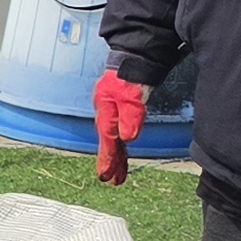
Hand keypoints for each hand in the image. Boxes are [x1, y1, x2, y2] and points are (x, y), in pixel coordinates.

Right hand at [92, 70, 146, 184]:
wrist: (135, 59)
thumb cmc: (131, 76)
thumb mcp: (132, 96)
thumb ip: (131, 116)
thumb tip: (127, 138)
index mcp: (106, 110)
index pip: (108, 138)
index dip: (108, 157)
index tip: (106, 175)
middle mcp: (107, 113)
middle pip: (109, 141)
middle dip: (111, 161)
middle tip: (112, 181)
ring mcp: (113, 113)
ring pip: (114, 139)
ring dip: (116, 157)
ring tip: (118, 176)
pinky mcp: (122, 112)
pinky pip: (120, 133)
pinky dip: (121, 146)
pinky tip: (122, 153)